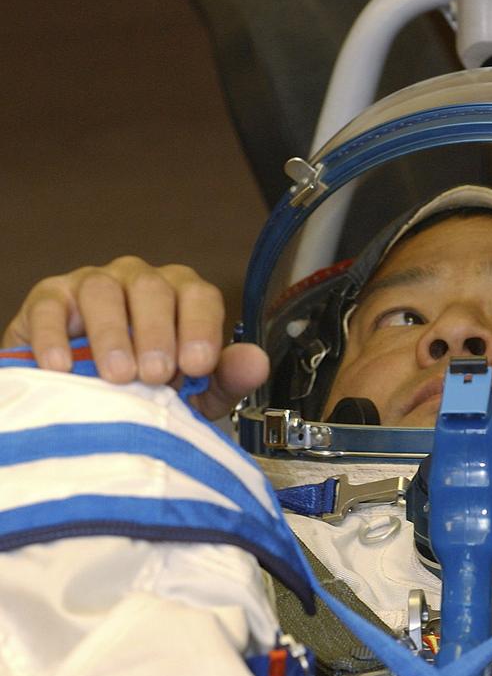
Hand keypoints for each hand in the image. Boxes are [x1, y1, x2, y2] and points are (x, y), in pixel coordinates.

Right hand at [2, 256, 267, 419]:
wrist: (86, 394)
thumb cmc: (147, 387)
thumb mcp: (192, 391)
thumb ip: (225, 378)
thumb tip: (257, 363)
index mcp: (182, 297)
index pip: (200, 296)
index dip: (201, 328)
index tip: (197, 365)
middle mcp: (141, 282)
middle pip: (153, 289)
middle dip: (157, 332)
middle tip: (155, 374)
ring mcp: (94, 284)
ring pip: (104, 289)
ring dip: (112, 333)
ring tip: (117, 375)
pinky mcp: (51, 297)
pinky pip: (52, 306)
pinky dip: (55, 336)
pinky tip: (63, 366)